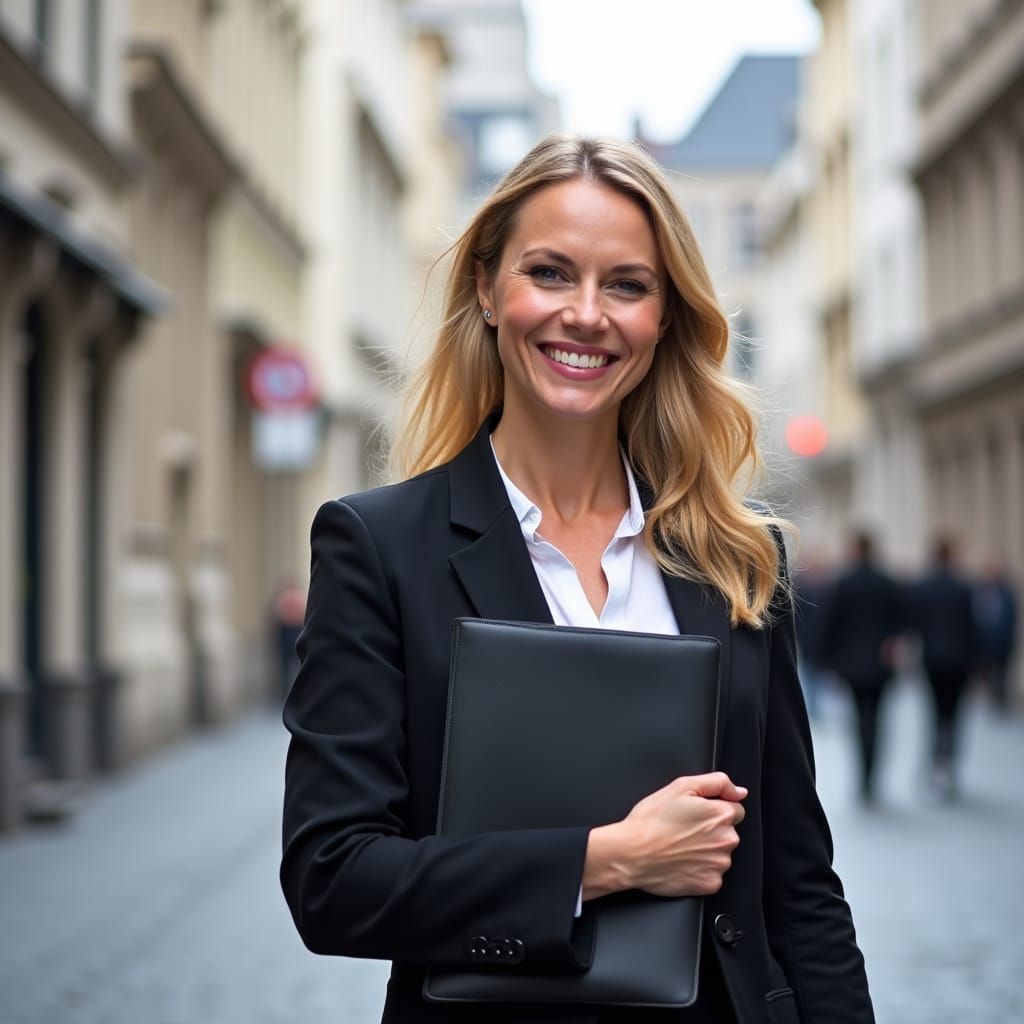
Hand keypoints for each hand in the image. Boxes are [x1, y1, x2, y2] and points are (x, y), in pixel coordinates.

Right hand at [582, 772, 746, 900]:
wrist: (631, 854)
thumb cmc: (651, 821)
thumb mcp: (680, 786)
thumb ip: (716, 782)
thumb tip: (739, 791)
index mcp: (721, 814)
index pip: (735, 809)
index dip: (713, 809)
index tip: (695, 815)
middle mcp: (726, 840)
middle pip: (729, 832)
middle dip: (712, 830)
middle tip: (684, 830)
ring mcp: (719, 864)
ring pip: (721, 853)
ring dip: (707, 850)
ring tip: (680, 846)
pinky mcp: (711, 884)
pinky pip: (713, 874)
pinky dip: (700, 869)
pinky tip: (682, 862)